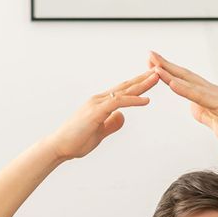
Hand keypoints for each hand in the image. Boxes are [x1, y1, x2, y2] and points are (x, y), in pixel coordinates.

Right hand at [45, 71, 159, 161]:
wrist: (59, 147)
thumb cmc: (76, 141)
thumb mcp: (100, 132)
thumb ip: (111, 123)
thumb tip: (122, 117)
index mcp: (101, 103)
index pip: (123, 91)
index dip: (138, 85)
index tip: (152, 79)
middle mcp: (99, 99)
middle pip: (126, 86)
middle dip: (143, 78)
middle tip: (159, 69)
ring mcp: (97, 104)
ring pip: (124, 91)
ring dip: (142, 84)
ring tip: (157, 78)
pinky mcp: (96, 112)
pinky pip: (118, 103)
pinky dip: (133, 101)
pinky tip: (146, 101)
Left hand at [148, 51, 217, 158]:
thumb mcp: (217, 125)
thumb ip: (205, 115)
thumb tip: (193, 108)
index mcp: (211, 97)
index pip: (186, 81)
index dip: (169, 72)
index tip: (152, 64)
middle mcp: (214, 92)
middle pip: (186, 76)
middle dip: (166, 65)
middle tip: (149, 54)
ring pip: (190, 83)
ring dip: (171, 73)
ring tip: (154, 65)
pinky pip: (200, 97)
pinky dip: (185, 89)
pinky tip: (171, 83)